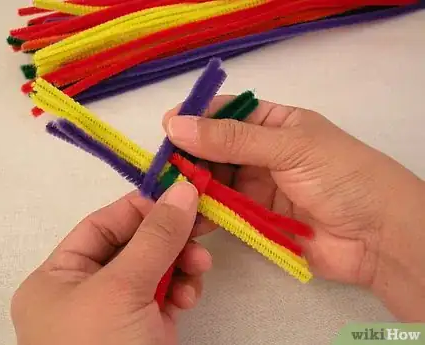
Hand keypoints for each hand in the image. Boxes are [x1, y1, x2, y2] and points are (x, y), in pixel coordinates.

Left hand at [11, 182, 211, 344]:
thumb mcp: (122, 289)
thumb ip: (155, 237)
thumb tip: (184, 188)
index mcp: (59, 277)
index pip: (103, 225)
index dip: (142, 207)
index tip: (181, 195)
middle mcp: (86, 290)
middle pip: (134, 245)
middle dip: (170, 237)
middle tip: (205, 224)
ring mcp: (119, 310)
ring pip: (157, 268)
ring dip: (182, 262)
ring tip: (200, 266)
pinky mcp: (146, 328)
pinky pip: (168, 293)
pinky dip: (184, 288)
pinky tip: (192, 294)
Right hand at [163, 97, 424, 320]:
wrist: (378, 236)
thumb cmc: (340, 176)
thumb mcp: (289, 146)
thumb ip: (233, 138)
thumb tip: (177, 123)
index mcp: (275, 124)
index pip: (227, 112)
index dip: (196, 116)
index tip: (166, 126)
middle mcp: (262, 152)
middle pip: (215, 149)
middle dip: (190, 156)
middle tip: (162, 169)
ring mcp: (257, 186)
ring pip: (215, 181)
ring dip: (193, 186)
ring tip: (169, 195)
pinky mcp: (255, 219)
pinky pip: (223, 211)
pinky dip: (206, 214)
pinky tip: (189, 217)